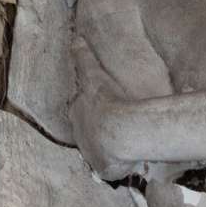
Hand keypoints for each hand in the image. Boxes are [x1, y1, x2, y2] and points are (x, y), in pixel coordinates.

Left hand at [70, 39, 134, 181]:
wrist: (118, 130)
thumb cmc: (107, 100)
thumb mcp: (92, 73)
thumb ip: (83, 56)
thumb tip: (75, 38)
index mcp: (77, 111)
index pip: (79, 108)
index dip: (89, 107)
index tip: (100, 107)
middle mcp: (80, 134)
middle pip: (87, 131)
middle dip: (96, 130)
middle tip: (112, 128)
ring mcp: (91, 153)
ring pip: (98, 150)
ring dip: (108, 148)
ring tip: (123, 146)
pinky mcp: (103, 168)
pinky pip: (111, 167)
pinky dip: (119, 164)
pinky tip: (130, 161)